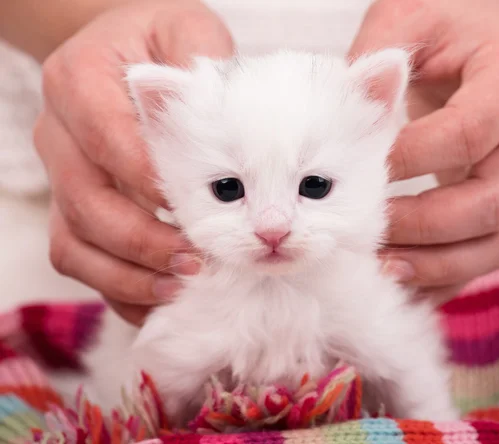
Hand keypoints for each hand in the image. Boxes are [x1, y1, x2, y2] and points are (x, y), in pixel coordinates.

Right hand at [35, 0, 233, 324]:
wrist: (123, 58)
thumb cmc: (158, 43)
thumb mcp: (184, 29)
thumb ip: (201, 59)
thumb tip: (226, 115)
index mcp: (78, 81)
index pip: (105, 137)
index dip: (144, 178)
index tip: (187, 207)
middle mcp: (59, 135)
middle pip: (86, 201)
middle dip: (141, 240)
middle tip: (194, 261)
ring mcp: (61, 178)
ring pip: (75, 242)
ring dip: (126, 275)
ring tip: (179, 289)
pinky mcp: (73, 210)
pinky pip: (81, 261)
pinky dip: (117, 289)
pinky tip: (161, 299)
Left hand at [350, 0, 498, 292]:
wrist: (486, 45)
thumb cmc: (446, 27)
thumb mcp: (409, 20)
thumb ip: (376, 58)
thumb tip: (345, 109)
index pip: (467, 135)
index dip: (411, 162)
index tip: (357, 174)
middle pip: (491, 202)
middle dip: (421, 227)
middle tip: (363, 235)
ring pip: (497, 242)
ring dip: (434, 264)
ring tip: (378, 268)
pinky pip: (487, 256)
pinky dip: (445, 276)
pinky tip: (401, 277)